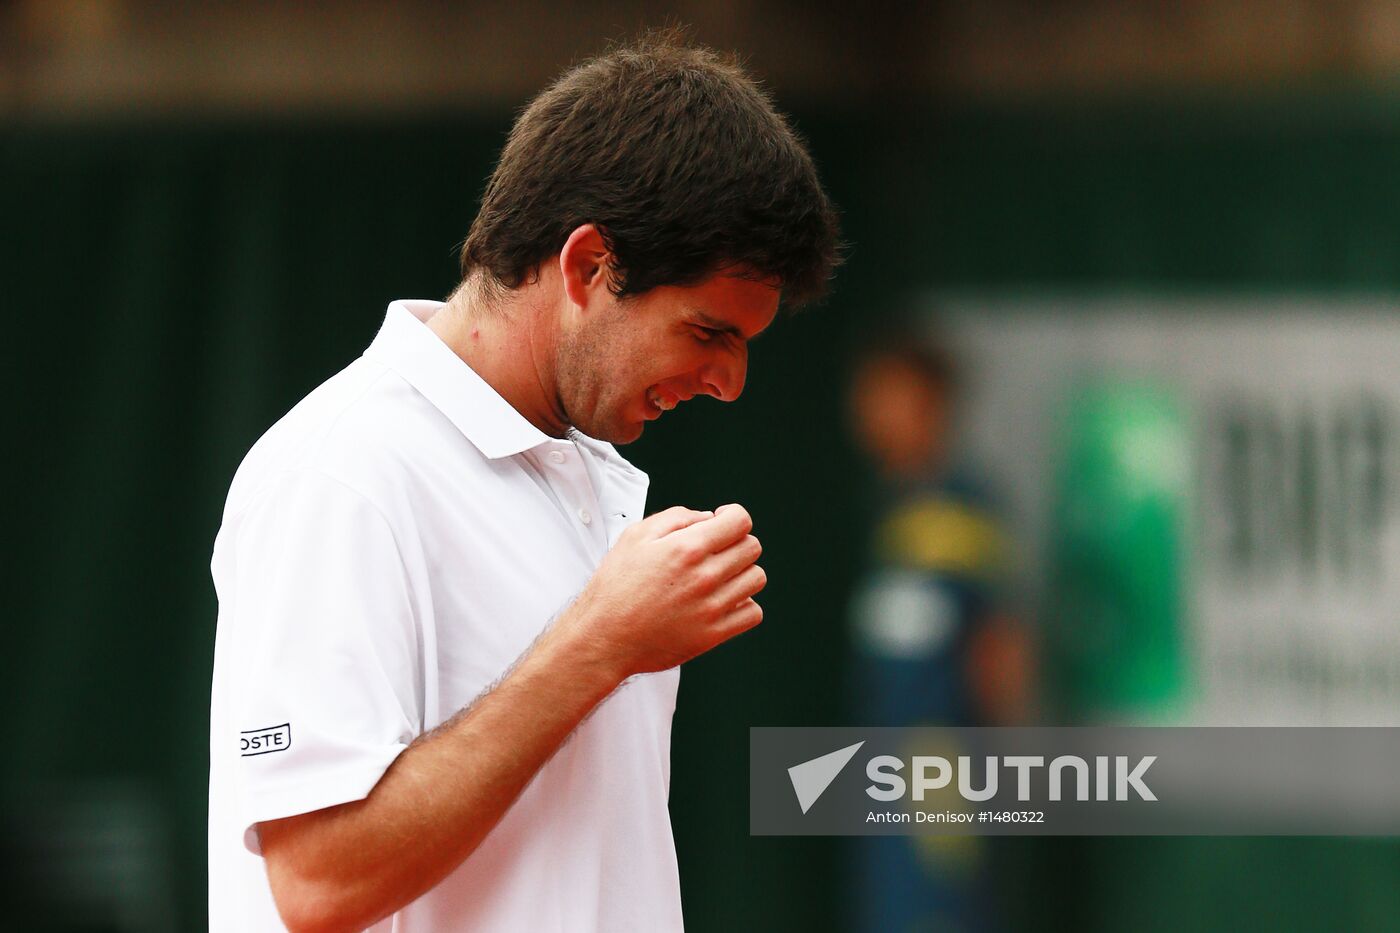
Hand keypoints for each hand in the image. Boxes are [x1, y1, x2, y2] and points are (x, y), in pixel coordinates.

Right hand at [562, 503, 765, 677]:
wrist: (604, 637)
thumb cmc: (615, 587)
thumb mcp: (635, 537)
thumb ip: (675, 518)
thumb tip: (707, 518)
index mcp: (687, 549)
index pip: (740, 521)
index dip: (733, 516)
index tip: (723, 523)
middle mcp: (705, 577)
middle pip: (751, 547)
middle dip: (736, 542)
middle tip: (717, 550)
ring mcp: (712, 607)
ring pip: (756, 578)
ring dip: (742, 572)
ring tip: (720, 576)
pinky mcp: (713, 634)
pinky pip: (752, 612)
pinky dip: (744, 604)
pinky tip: (724, 600)